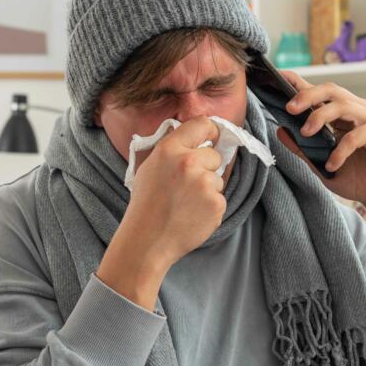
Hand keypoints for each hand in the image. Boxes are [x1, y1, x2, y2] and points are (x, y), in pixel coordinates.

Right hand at [123, 116, 224, 266]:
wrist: (147, 240)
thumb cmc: (146, 205)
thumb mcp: (150, 167)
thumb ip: (172, 150)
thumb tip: (196, 138)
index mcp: (169, 150)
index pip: (203, 124)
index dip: (211, 132)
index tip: (212, 139)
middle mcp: (188, 162)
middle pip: (215, 156)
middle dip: (207, 168)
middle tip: (187, 186)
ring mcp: (204, 184)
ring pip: (218, 179)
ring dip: (208, 190)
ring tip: (185, 204)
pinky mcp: (216, 204)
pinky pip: (220, 199)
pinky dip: (210, 208)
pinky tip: (192, 216)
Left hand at [275, 69, 365, 209]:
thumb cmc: (354, 177)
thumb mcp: (320, 164)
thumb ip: (302, 148)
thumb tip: (280, 131)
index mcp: (342, 114)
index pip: (319, 94)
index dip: (299, 83)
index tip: (279, 77)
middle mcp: (357, 110)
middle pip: (331, 91)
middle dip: (308, 95)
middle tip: (289, 108)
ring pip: (342, 106)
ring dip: (320, 117)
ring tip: (305, 134)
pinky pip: (355, 136)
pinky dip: (339, 151)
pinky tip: (331, 165)